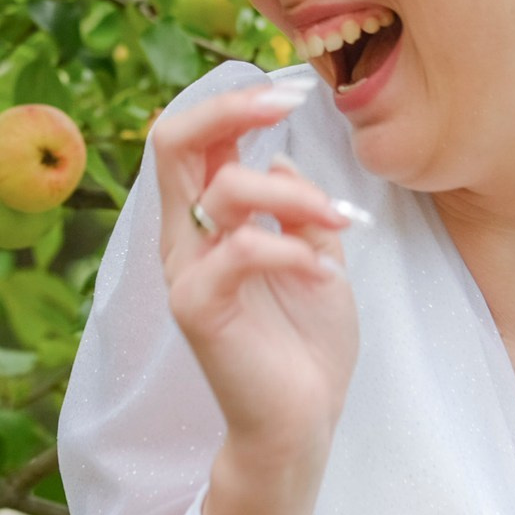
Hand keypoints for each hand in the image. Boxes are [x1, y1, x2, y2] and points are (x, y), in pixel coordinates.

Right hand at [152, 79, 357, 514]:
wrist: (301, 426)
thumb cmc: (306, 345)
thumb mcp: (315, 256)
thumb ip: (297, 208)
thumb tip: (282, 159)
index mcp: (205, 220)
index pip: (192, 138)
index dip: (233, 101)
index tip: (294, 88)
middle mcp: (184, 238)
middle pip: (172, 141)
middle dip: (231, 108)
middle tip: (290, 102)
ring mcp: (187, 273)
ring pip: (225, 191)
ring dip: (298, 196)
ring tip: (343, 223)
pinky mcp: (198, 310)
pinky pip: (241, 251)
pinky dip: (293, 250)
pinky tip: (328, 274)